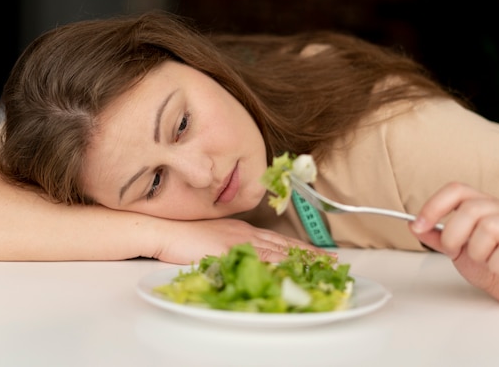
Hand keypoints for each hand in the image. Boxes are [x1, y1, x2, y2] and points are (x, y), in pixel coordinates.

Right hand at [147, 217, 330, 264]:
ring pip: (279, 250)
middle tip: (332, 260)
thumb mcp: (212, 242)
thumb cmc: (182, 236)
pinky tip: (293, 269)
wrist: (165, 230)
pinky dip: (279, 263)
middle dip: (310, 252)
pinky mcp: (231, 249)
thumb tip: (245, 260)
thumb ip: (230, 249)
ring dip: (303, 258)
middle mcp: (245, 233)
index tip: (317, 253)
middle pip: (284, 244)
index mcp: (242, 231)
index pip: (277, 240)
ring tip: (324, 264)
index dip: (299, 247)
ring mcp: (240, 240)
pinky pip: (261, 257)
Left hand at [409, 182, 498, 305]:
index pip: (456, 190)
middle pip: (470, 209)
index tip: (418, 225)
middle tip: (455, 251)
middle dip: (453, 235)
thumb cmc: (491, 262)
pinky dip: (495, 264)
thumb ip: (436, 236)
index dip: (434, 205)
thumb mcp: (457, 249)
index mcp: (481, 205)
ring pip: (489, 228)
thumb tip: (414, 225)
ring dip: (477, 252)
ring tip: (483, 260)